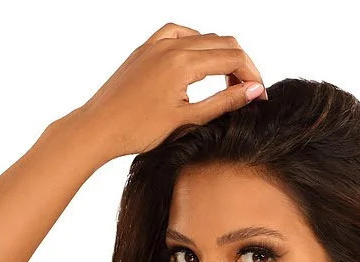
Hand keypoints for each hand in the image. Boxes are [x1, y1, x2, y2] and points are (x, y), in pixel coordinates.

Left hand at [76, 22, 267, 158]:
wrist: (99, 127)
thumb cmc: (138, 130)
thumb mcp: (188, 119)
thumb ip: (223, 101)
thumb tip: (253, 90)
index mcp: (184, 62)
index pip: (233, 58)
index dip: (252, 76)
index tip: (259, 96)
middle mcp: (172, 45)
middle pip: (222, 43)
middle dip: (241, 65)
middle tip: (247, 91)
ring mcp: (157, 43)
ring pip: (203, 37)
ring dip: (220, 55)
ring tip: (226, 81)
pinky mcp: (146, 48)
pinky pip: (178, 33)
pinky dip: (196, 43)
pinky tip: (198, 60)